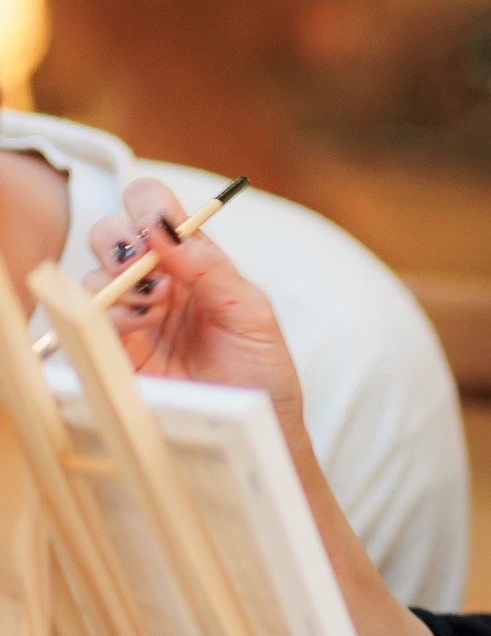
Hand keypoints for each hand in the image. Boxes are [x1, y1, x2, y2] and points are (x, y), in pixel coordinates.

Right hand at [83, 177, 305, 431]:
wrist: (255, 431)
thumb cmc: (262, 372)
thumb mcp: (251, 313)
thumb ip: (211, 267)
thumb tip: (166, 229)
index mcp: (193, 263)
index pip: (155, 210)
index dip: (147, 204)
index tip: (155, 222)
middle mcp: (155, 283)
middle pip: (111, 233)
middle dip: (120, 238)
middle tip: (147, 266)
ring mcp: (130, 316)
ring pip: (92, 274)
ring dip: (115, 281)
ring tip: (151, 308)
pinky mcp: (112, 351)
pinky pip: (84, 319)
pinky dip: (102, 314)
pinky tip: (134, 328)